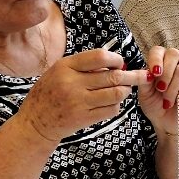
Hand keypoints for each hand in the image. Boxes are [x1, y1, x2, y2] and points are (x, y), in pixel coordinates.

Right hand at [16, 47, 178, 141]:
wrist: (36, 122)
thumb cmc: (50, 93)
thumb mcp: (59, 71)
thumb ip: (82, 65)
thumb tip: (115, 61)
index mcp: (65, 66)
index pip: (100, 57)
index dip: (116, 59)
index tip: (121, 63)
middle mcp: (72, 83)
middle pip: (113, 76)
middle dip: (132, 76)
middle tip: (142, 76)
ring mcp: (79, 102)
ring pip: (116, 93)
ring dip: (126, 91)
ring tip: (125, 89)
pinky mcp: (84, 118)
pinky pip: (111, 109)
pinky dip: (116, 105)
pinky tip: (112, 103)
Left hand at [136, 46, 178, 134]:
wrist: (168, 122)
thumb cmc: (156, 105)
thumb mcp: (144, 94)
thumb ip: (144, 80)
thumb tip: (148, 72)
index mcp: (160, 62)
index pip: (158, 51)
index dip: (156, 60)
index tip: (154, 74)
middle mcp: (176, 63)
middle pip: (174, 54)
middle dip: (166, 73)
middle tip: (160, 89)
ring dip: (172, 88)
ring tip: (167, 101)